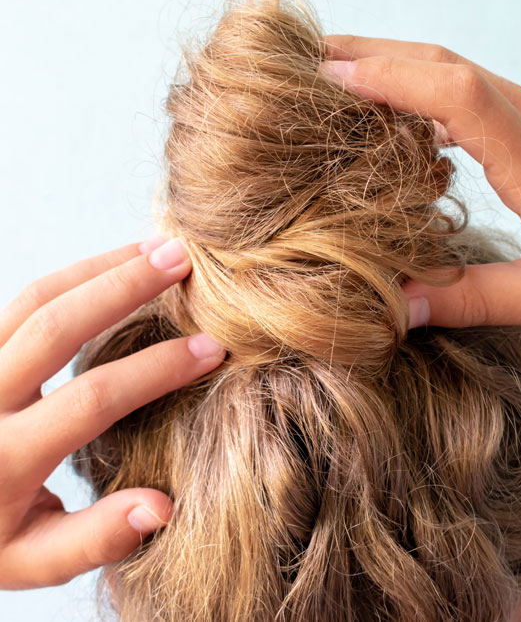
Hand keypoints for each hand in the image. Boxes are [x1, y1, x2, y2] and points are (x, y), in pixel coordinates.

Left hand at [0, 237, 225, 588]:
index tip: (211, 349)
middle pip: (56, 326)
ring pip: (37, 297)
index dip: (157, 370)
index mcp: (2, 459)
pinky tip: (120, 263)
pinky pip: (27, 297)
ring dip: (102, 267)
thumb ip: (94, 539)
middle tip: (182, 261)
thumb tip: (160, 506)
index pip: (92, 400)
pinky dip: (79, 273)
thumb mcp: (31, 559)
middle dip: (126, 288)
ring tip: (159, 248)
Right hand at [320, 35, 520, 328]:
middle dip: (377, 53)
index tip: (329, 73)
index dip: (388, 76)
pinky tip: (401, 111)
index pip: (456, 93)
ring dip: (399, 65)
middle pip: (448, 64)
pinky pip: (477, 94)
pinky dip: (427, 90)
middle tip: (314, 59)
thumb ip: (474, 301)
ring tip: (341, 75)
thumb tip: (397, 308)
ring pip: (461, 72)